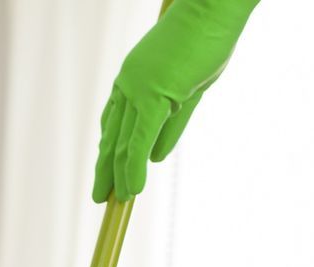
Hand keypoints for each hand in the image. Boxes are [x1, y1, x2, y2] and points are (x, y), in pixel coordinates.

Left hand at [93, 0, 260, 202]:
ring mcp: (138, 89)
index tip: (107, 167)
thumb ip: (172, 122)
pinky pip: (139, 141)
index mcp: (133, 75)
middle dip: (105, 168)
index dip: (110, 147)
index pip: (114, 119)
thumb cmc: (206, 38)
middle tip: (100, 194)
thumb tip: (158, 156)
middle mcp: (129, 83)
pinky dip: (134, 168)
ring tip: (116, 201)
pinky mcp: (153, 96)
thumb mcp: (188, 87)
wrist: (213, 11)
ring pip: (123, 143)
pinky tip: (132, 189)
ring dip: (119, 176)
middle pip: (112, 134)